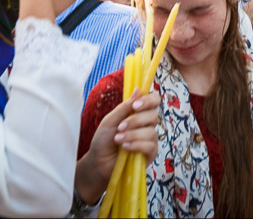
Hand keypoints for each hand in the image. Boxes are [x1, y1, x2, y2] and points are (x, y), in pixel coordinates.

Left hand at [76, 87, 159, 203]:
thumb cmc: (103, 140)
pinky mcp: (150, 154)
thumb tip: (138, 89)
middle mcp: (147, 125)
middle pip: (154, 115)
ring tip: (118, 139)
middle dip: (136, 121)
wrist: (98, 162)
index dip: (148, 101)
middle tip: (120, 127)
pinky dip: (136, 145)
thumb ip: (124, 107)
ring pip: (151, 131)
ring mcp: (150, 139)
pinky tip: (125, 147)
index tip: (135, 106)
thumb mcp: (110, 120)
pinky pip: (150, 146)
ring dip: (132, 135)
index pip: (154, 100)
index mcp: (139, 113)